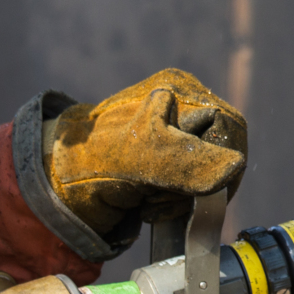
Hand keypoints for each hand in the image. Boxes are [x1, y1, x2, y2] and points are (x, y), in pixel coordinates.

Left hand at [46, 68, 246, 244]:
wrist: (59, 183)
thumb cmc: (92, 162)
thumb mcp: (141, 159)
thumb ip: (186, 161)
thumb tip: (234, 165)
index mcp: (178, 90)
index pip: (227, 126)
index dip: (221, 162)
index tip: (202, 191)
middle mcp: (182, 105)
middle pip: (222, 150)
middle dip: (198, 184)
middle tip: (161, 198)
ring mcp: (177, 133)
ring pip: (211, 172)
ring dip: (185, 197)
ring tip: (149, 201)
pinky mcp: (172, 161)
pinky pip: (195, 185)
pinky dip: (176, 203)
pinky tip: (149, 204)